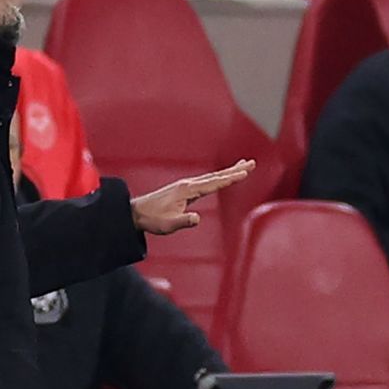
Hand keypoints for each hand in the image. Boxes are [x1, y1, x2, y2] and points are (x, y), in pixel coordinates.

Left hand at [131, 159, 255, 236]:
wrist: (137, 212)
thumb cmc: (153, 220)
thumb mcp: (168, 225)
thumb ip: (183, 222)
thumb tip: (197, 219)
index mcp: (188, 191)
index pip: (214, 183)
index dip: (231, 178)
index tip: (245, 172)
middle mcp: (188, 184)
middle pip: (216, 176)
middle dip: (235, 170)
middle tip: (251, 163)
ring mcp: (186, 186)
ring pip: (212, 177)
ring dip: (228, 172)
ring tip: (242, 166)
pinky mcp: (184, 189)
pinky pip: (206, 181)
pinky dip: (218, 177)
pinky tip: (221, 178)